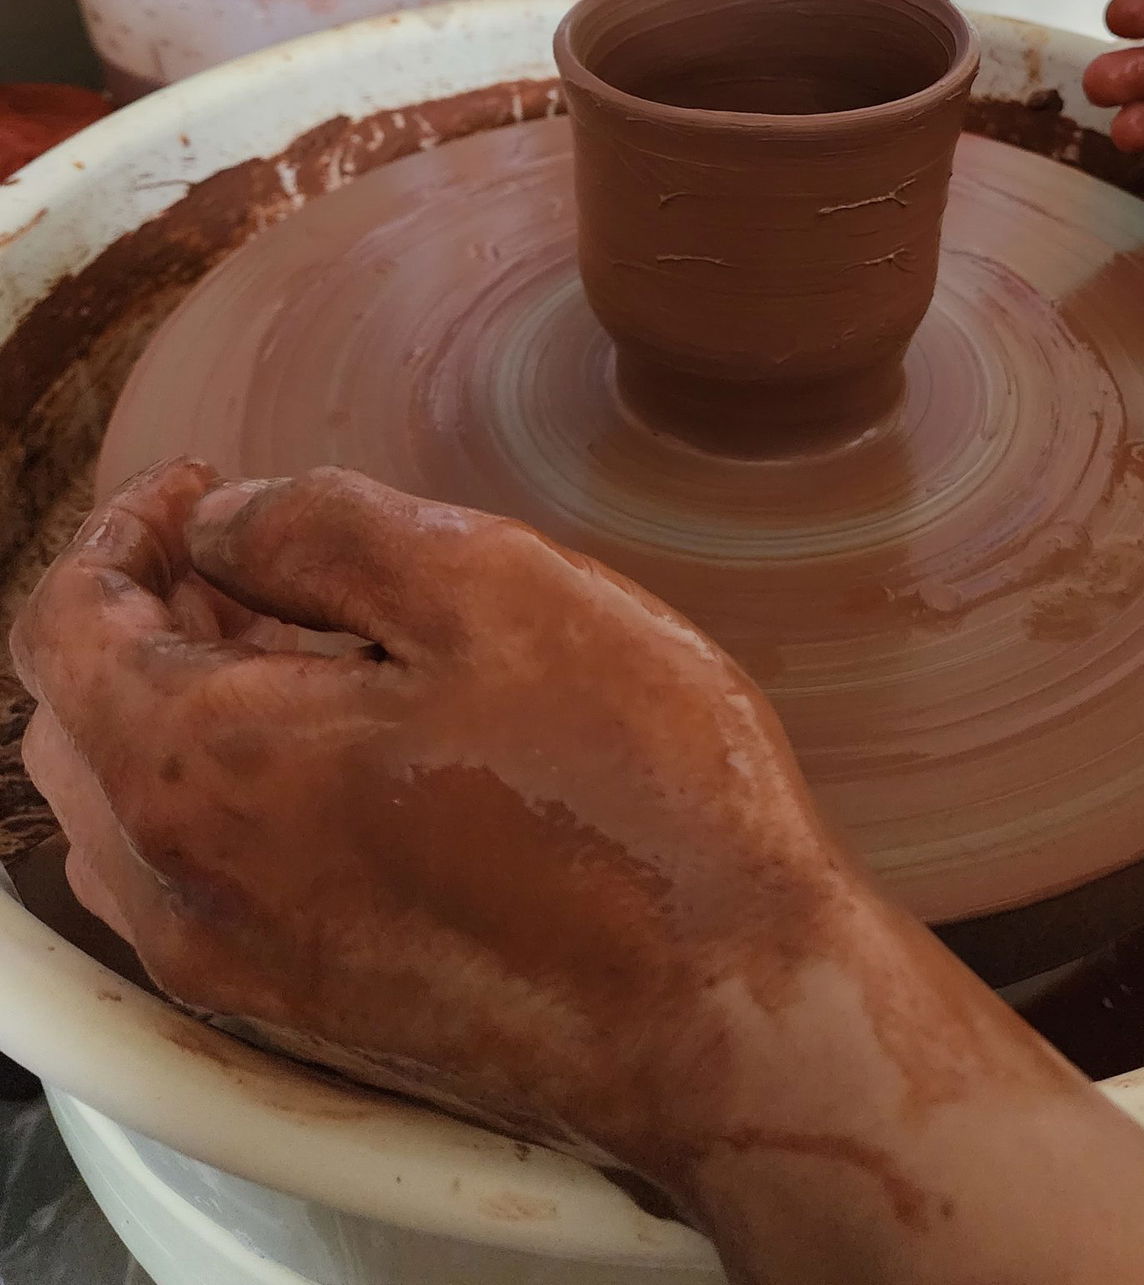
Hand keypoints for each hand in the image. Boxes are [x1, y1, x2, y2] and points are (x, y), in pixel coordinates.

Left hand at [11, 459, 878, 1179]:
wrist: (723, 1010)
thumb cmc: (627, 794)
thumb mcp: (489, 585)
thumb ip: (323, 526)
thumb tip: (227, 523)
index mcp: (207, 769)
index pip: (66, 627)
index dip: (119, 531)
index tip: (195, 488)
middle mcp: (186, 889)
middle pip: (78, 721)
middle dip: (136, 611)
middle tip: (235, 543)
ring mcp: (241, 966)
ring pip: (130, 808)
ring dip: (172, 702)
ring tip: (287, 630)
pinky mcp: (307, 1008)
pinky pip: (197, 878)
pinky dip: (219, 787)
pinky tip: (334, 741)